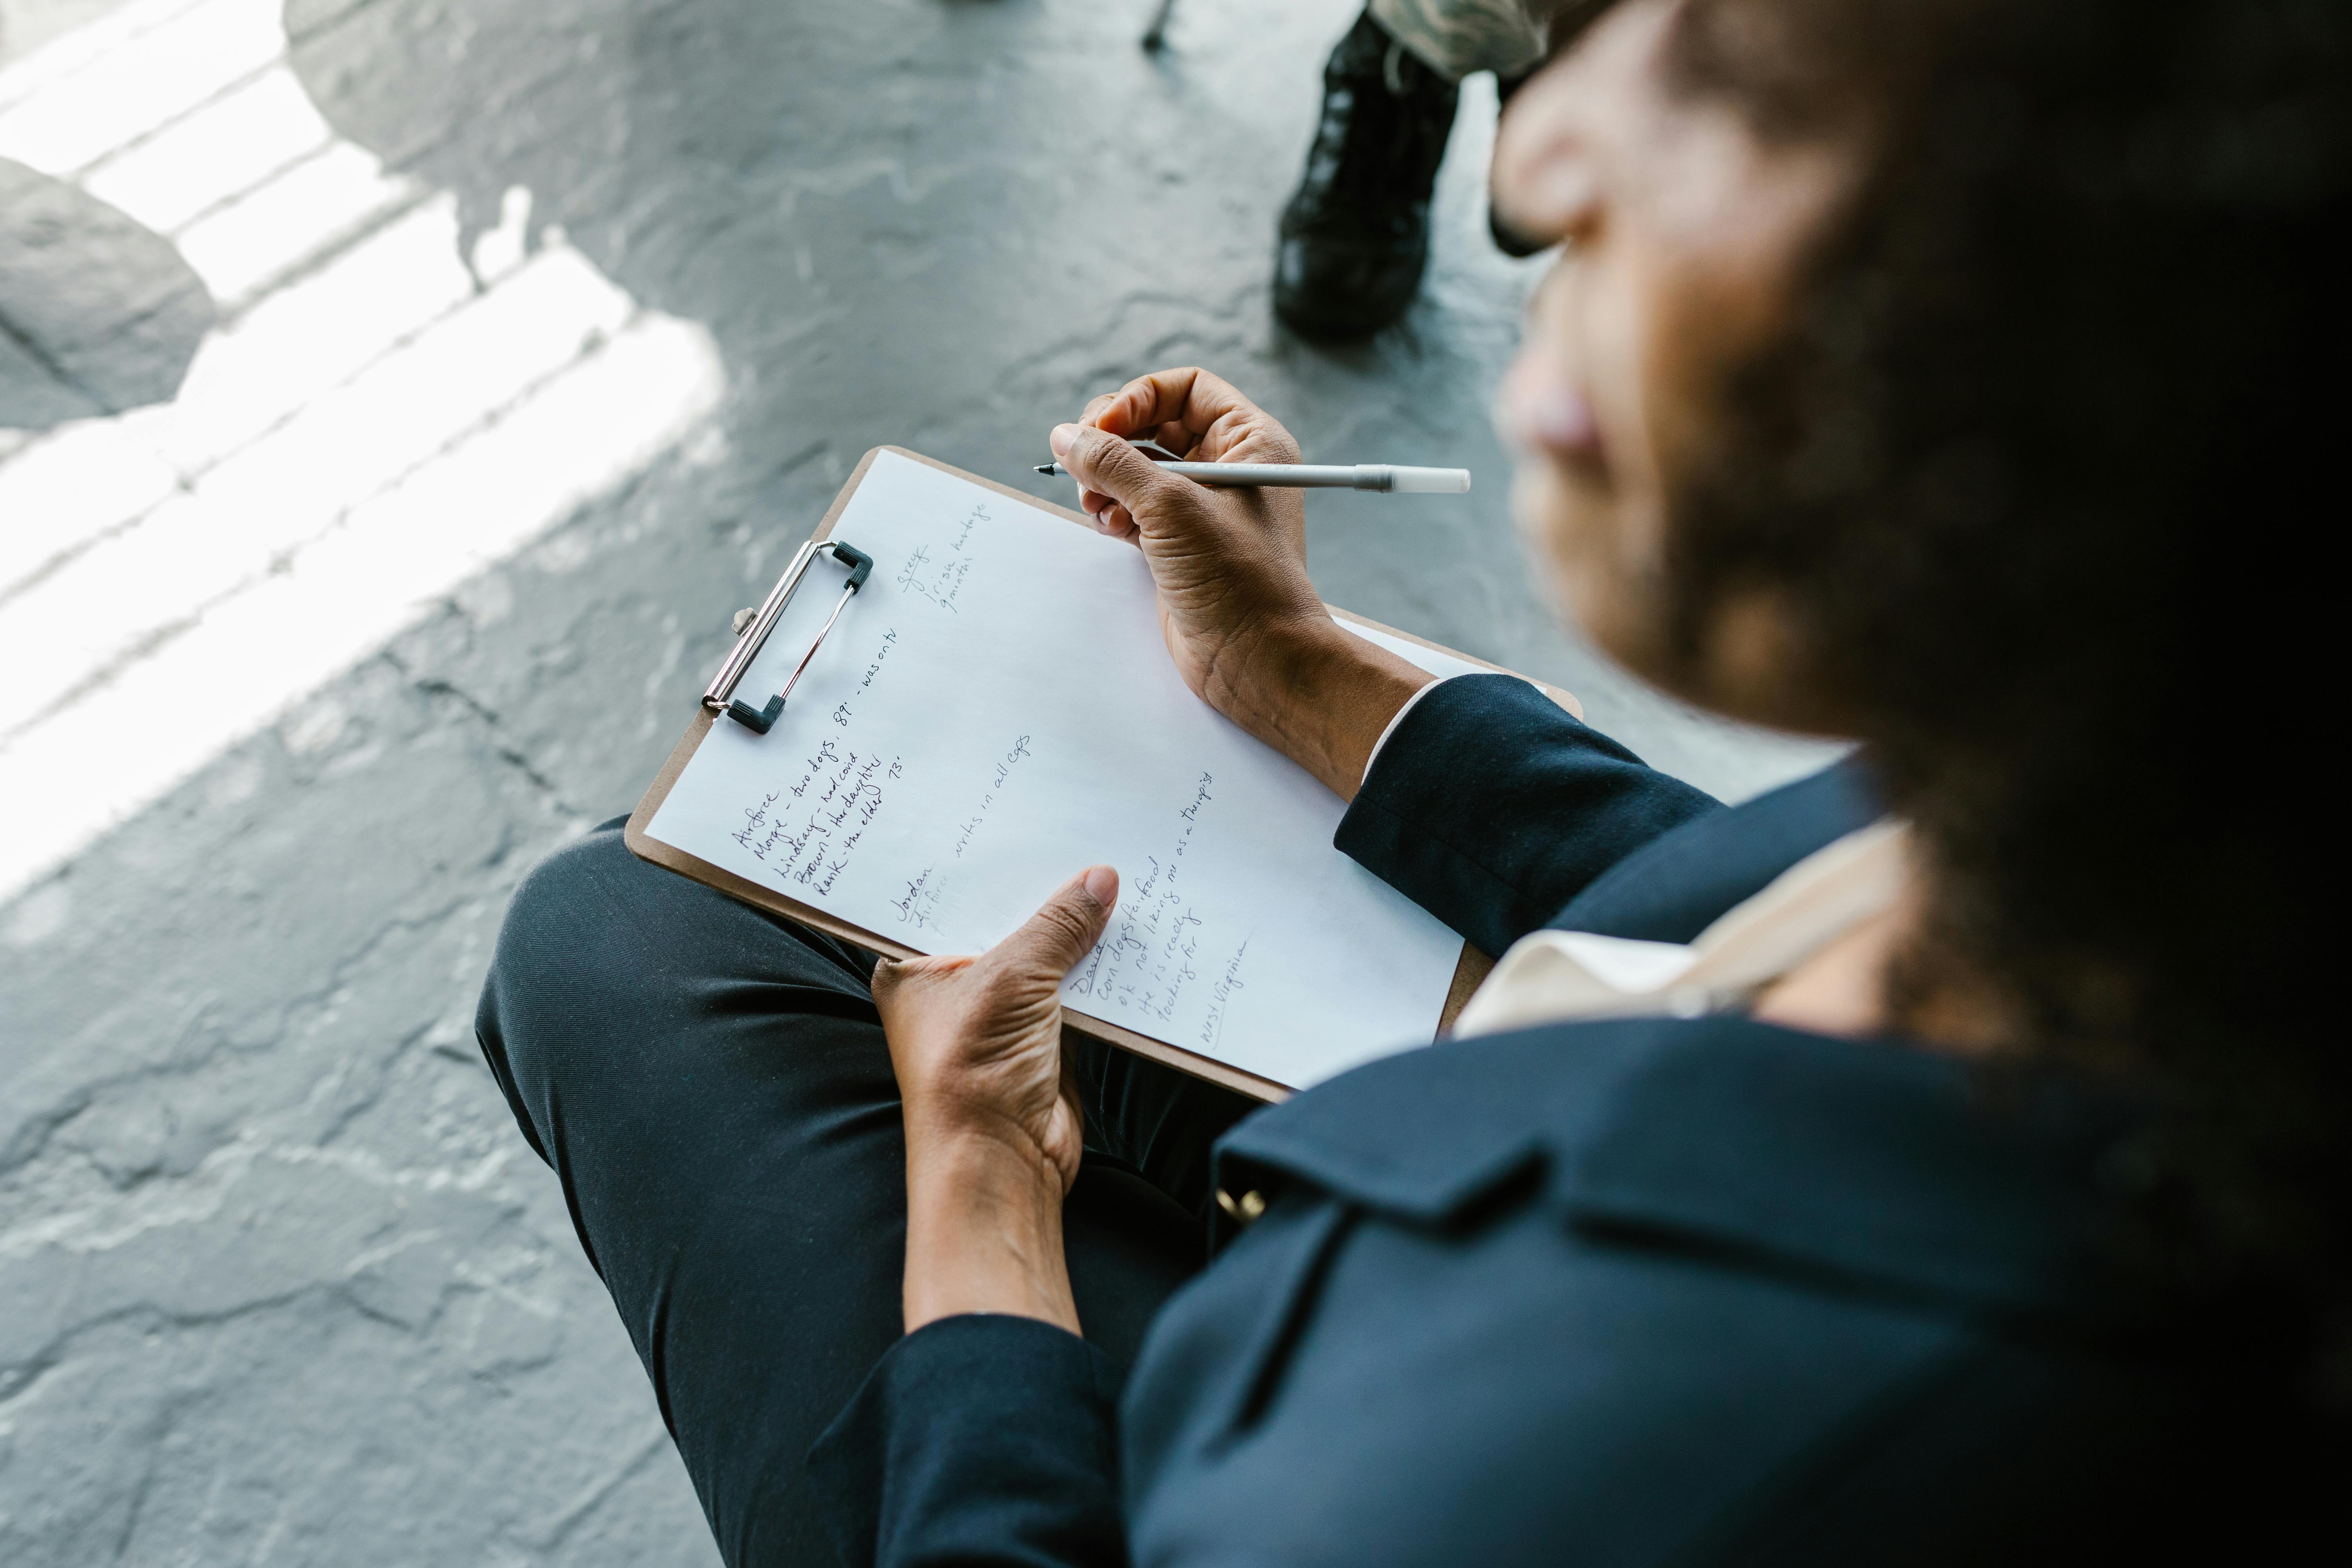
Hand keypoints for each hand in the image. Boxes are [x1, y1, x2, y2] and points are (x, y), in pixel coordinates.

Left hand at [873, 866, 1118, 1333]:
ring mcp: (998, 1013)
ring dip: (1075, 932)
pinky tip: (1126, 932)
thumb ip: (1056, 926)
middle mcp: (950, 988)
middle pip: (1002, 924)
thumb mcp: (1011, 980)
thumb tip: (1098, 881)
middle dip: (1040, 895)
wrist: (1002, 1164)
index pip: (946, 899)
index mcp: (911, 968)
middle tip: (1077, 839)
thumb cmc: (971, 1077)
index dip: (982, 864)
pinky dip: (1098, 969)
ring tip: (1112, 877)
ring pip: (1043, 956)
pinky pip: (1075, 989)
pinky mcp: (1042, 1036)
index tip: (1018, 819)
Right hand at [1051, 368, 1435, 798]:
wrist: (1255, 660)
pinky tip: (1108, 525)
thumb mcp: (1171, 508)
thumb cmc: (1238, 580)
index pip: (1185, 389)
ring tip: (1094, 502)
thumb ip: (1114, 463)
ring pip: (1138, 468)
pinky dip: (1113, 510)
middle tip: (1084, 463)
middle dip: (1112, 440)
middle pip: (1154, 425)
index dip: (1138, 399)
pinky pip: (1134, 507)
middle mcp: (1229, 467)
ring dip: (1105, 478)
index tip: (1102, 427)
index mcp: (1250, 442)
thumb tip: (1066, 435)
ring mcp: (1202, 507)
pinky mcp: (1180, 543)